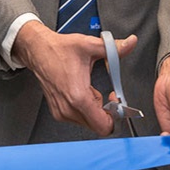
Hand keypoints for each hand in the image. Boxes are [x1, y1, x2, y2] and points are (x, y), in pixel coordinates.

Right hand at [12, 22, 135, 135]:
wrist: (38, 50)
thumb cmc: (59, 49)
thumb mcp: (90, 45)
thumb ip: (114, 47)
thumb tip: (131, 43)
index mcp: (78, 96)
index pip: (103, 126)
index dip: (116, 116)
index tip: (116, 101)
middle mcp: (68, 108)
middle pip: (98, 126)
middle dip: (107, 112)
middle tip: (108, 95)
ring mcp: (61, 112)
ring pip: (89, 123)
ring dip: (96, 109)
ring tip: (92, 89)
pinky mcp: (58, 112)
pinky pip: (79, 119)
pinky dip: (85, 108)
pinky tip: (83, 92)